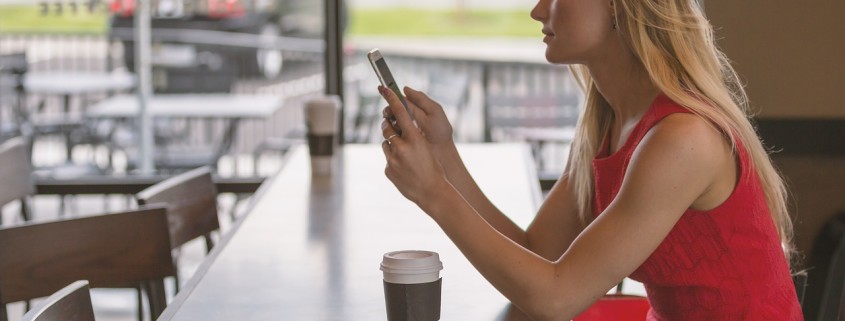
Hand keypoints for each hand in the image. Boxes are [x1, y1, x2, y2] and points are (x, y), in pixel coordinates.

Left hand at [379, 85, 448, 205]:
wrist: (431, 192)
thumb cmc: (434, 168)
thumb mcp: (426, 148)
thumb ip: (412, 137)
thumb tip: (400, 128)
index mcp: (414, 139)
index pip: (400, 113)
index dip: (391, 99)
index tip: (384, 89)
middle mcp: (401, 148)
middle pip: (387, 128)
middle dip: (388, 125)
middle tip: (390, 124)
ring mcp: (392, 160)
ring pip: (386, 144)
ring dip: (392, 145)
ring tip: (405, 155)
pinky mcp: (388, 170)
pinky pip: (388, 159)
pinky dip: (394, 160)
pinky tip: (405, 168)